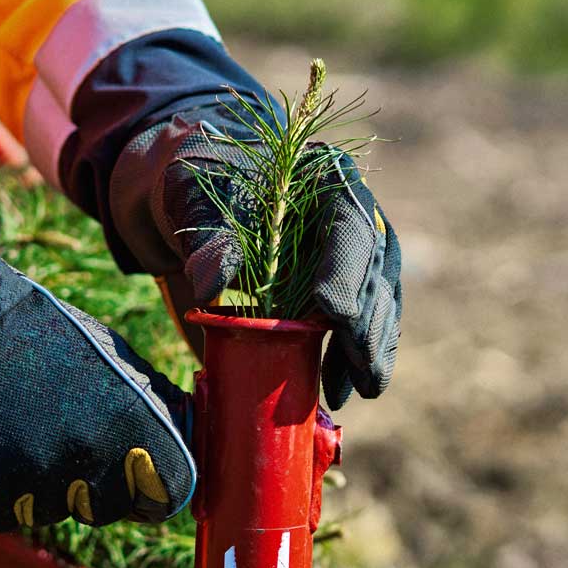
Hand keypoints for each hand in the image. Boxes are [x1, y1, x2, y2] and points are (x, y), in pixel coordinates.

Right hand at [0, 234, 194, 536]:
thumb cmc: (49, 337)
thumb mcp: (117, 358)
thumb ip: (159, 405)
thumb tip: (191, 440)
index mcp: (133, 428)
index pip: (165, 498)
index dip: (151, 488)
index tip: (136, 476)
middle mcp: (91, 461)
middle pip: (107, 510)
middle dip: (94, 485)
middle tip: (65, 438)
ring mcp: (37, 483)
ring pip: (55, 514)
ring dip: (45, 486)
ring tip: (26, 432)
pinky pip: (8, 515)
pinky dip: (1, 492)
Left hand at [109, 116, 403, 409]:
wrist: (193, 207)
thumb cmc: (197, 188)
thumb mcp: (190, 198)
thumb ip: (208, 235)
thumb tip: (212, 285)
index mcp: (325, 177)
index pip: (350, 222)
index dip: (346, 268)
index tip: (332, 313)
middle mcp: (351, 214)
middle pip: (376, 269)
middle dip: (369, 323)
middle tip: (359, 368)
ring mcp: (351, 255)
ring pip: (377, 303)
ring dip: (369, 350)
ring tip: (355, 390)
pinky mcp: (340, 293)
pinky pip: (358, 327)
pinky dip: (352, 360)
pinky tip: (339, 390)